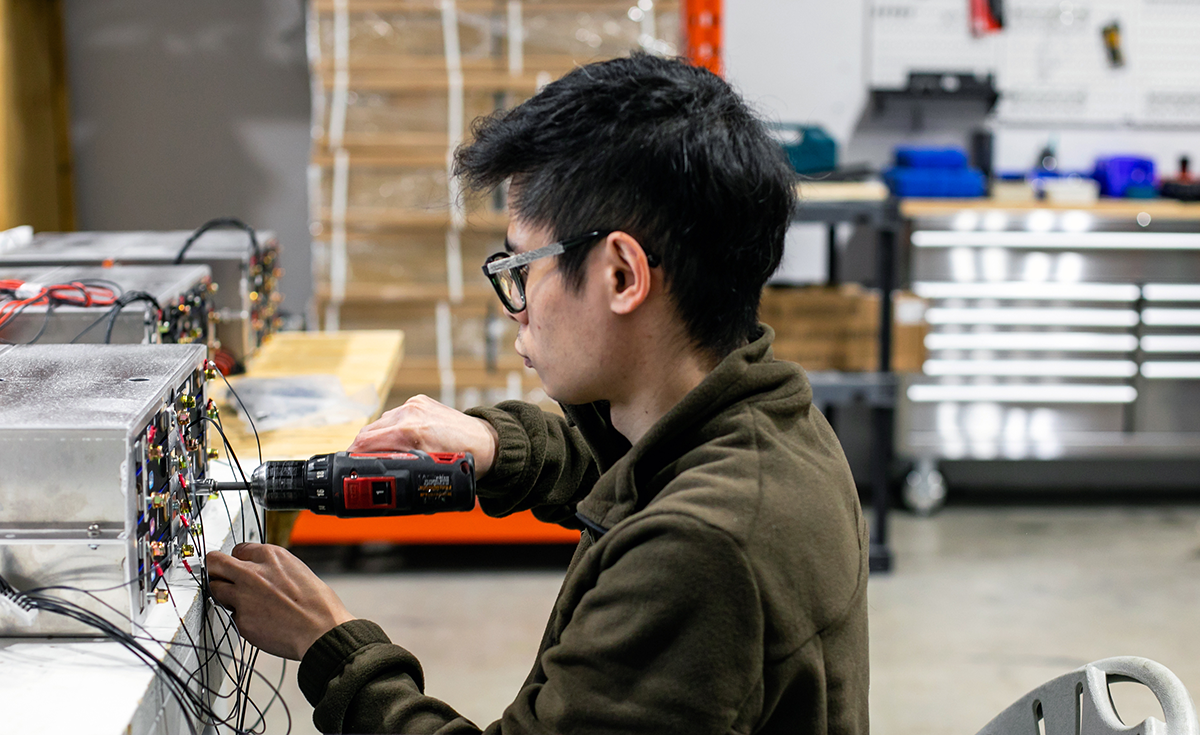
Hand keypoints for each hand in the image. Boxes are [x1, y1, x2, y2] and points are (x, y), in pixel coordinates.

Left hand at [206, 543, 354, 659]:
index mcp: (271, 556)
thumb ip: (273, 568)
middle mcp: (253, 572)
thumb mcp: (297, 570)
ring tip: (242, 602)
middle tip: (219, 577)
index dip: (238, 560)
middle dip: (216, 570)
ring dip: (224, 594)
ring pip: (216, 589)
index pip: (238, 549)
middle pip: (216, 563)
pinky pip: (231, 615)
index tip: (237, 566)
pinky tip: (258, 620)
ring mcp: (243, 596)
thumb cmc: (317, 604)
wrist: (321, 631)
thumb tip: (260, 570)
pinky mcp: (240, 619)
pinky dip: (241, 618)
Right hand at [349, 394, 499, 477]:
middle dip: (361, 448)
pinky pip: (395, 415)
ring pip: (381, 422)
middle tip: (358, 464)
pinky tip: (395, 440)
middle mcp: (411, 413)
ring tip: (378, 454)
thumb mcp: (430, 473)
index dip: (353, 455)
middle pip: (370, 430)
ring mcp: (416, 405)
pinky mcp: (420, 401)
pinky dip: (391, 428)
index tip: (348, 466)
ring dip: (376, 438)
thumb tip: (381, 481)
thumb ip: (402, 472)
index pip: (367, 441)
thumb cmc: (465, 460)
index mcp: (412, 431)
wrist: (487, 442)